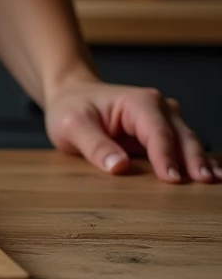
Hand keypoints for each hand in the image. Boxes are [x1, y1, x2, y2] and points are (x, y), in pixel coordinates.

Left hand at [44, 79, 219, 183]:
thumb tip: (118, 166)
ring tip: (211, 182)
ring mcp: (164, 120)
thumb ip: (94, 145)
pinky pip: (183, 148)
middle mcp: (159, 108)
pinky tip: (210, 175)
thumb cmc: (71, 108)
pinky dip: (196, 161)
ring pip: (188, 142)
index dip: (165, 156)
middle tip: (203, 182)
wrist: (72, 96)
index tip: (172, 179)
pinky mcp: (164, 134)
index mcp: (138, 102)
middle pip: (181, 136)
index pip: (157, 132)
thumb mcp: (72, 125)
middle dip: (193, 159)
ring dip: (200, 162)